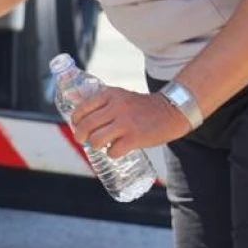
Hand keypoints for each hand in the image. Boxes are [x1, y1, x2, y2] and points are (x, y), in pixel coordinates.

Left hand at [68, 86, 192, 159]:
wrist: (171, 111)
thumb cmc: (142, 107)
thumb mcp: (121, 97)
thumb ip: (104, 103)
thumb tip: (81, 117)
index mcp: (110, 94)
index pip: (82, 108)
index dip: (75, 120)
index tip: (76, 125)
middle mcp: (116, 107)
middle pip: (85, 126)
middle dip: (80, 136)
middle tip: (82, 140)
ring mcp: (125, 123)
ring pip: (96, 140)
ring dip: (95, 145)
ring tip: (101, 145)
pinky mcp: (135, 138)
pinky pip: (113, 151)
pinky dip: (112, 153)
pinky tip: (117, 150)